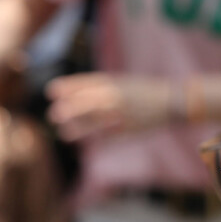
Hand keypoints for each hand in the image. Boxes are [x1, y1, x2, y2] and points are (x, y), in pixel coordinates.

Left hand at [45, 73, 170, 141]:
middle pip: (85, 103)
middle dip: (67, 109)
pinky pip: (106, 134)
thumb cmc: (141, 90)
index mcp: (112, 82)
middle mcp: (114, 96)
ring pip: (93, 122)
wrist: (170, 101)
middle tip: (53, 114)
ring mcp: (120, 113)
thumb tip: (71, 95)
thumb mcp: (120, 82)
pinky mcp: (126, 129)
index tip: (50, 91)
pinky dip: (95, 137)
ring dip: (77, 128)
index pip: (83, 83)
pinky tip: (86, 139)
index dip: (65, 87)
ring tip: (64, 132)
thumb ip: (98, 88)